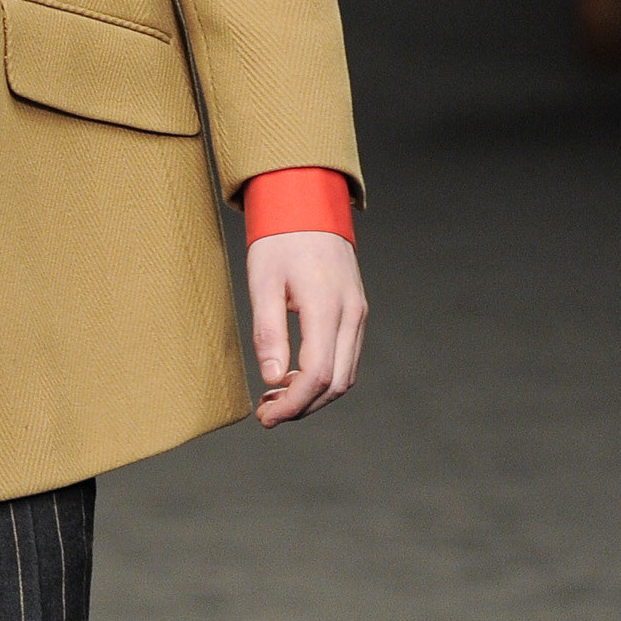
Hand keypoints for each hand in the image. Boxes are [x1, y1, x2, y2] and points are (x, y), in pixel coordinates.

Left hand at [247, 230, 367, 426]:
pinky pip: (345, 357)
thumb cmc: (280, 240)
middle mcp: (351, 314)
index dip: (293, 405)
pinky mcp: (355, 311)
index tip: (266, 417)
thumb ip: (269, 332)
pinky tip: (292, 377)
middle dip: (302, 407)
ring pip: (345, 374)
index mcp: (326, 306)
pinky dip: (323, 377)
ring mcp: (358, 313)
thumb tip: (272, 379)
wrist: (308, 203)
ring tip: (274, 399)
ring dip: (312, 395)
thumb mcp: (263, 283)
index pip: (317, 375)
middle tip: (266, 415)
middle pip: (336, 383)